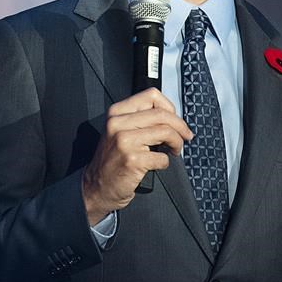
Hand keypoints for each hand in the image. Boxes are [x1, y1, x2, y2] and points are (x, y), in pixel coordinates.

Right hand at [81, 88, 192, 224]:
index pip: (151, 96)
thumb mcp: (119, 131)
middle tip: (185, 136)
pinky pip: (162, 157)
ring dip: (177, 143)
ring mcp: (124, 142)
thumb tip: (172, 116)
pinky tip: (157, 165)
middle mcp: (118, 124)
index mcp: (117, 112)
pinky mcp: (133, 160)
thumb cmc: (112, 159)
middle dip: (180, 126)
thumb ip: (140, 119)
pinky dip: (165, 162)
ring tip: (175, 150)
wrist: (96, 186)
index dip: (169, 107)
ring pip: (166, 132)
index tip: (175, 119)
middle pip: (162, 114)